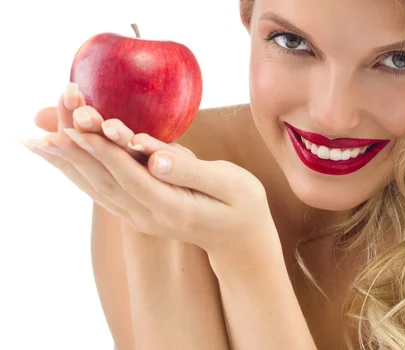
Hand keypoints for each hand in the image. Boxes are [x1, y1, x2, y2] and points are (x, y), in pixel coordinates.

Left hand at [23, 84, 280, 266]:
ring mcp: (142, 217)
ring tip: (40, 141)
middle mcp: (150, 216)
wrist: (240, 241)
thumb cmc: (243, 206)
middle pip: (106, 183)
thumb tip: (157, 159)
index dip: (104, 151)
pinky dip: (80, 175)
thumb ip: (194, 172)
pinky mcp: (139, 211)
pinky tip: (64, 160)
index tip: (79, 127)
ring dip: (70, 165)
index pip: (130, 176)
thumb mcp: (232, 185)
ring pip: (98, 189)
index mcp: (173, 207)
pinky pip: (103, 192)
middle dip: (77, 153)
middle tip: (46, 125)